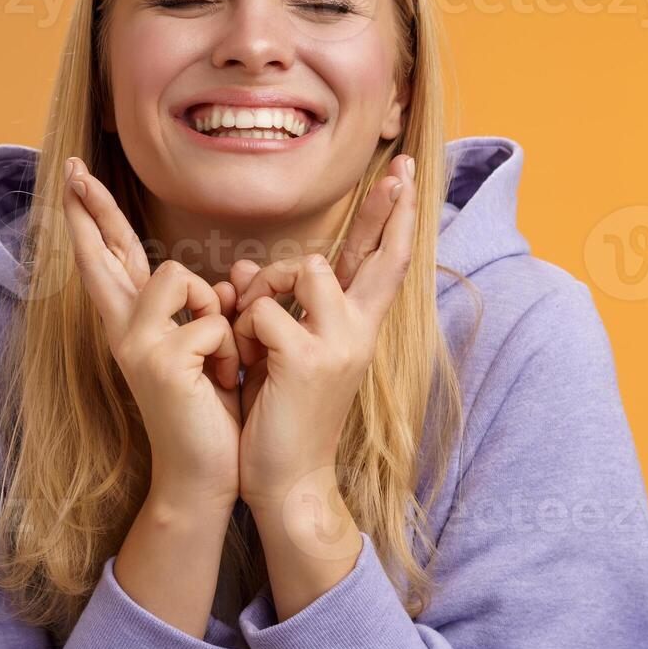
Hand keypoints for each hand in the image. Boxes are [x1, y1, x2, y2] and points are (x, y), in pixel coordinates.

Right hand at [61, 157, 243, 507]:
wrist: (204, 474)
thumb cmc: (211, 411)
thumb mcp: (210, 351)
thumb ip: (208, 311)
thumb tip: (227, 281)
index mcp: (134, 324)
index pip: (111, 258)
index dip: (93, 217)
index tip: (73, 174)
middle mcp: (122, 329)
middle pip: (102, 252)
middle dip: (91, 208)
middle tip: (71, 168)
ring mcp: (134, 344)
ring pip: (177, 274)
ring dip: (213, 310)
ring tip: (217, 356)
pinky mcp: (158, 361)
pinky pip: (211, 320)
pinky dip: (230, 350)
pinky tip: (221, 382)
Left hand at [225, 154, 418, 511]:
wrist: (287, 479)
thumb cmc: (279, 414)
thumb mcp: (278, 351)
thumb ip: (271, 305)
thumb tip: (242, 267)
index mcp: (355, 329)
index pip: (382, 264)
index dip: (395, 220)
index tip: (405, 177)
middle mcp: (358, 331)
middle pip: (380, 254)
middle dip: (389, 208)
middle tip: (399, 169)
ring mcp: (339, 344)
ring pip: (304, 267)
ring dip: (264, 290)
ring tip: (253, 335)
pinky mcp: (310, 360)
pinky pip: (264, 310)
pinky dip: (242, 331)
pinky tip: (244, 363)